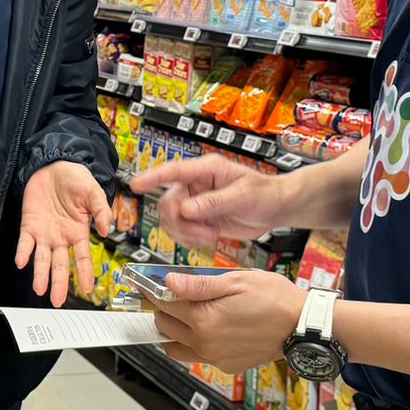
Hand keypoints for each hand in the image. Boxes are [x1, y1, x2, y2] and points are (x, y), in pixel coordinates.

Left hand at [16, 161, 113, 307]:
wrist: (54, 165)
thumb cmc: (76, 179)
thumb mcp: (93, 192)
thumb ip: (102, 210)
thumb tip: (107, 229)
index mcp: (78, 232)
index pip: (82, 257)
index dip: (85, 273)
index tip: (87, 288)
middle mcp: (61, 237)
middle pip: (60, 264)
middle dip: (59, 283)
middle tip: (57, 301)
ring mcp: (45, 233)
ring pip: (42, 259)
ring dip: (40, 274)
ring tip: (39, 289)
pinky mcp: (29, 225)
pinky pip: (25, 242)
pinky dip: (23, 252)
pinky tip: (22, 262)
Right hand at [128, 155, 285, 247]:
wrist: (274, 209)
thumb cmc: (263, 193)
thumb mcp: (242, 196)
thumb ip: (214, 202)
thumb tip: (187, 210)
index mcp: (206, 170)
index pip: (174, 171)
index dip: (152, 178)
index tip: (135, 185)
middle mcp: (196, 185)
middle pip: (168, 202)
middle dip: (179, 222)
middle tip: (201, 233)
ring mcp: (196, 202)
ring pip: (171, 219)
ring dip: (184, 233)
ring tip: (207, 236)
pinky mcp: (199, 219)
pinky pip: (181, 230)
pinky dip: (189, 239)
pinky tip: (206, 238)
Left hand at [150, 270, 307, 374]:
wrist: (301, 325)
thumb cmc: (275, 299)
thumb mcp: (236, 281)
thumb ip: (199, 285)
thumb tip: (170, 282)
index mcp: (205, 320)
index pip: (164, 305)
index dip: (155, 292)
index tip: (150, 285)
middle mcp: (206, 344)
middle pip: (165, 328)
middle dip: (164, 311)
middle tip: (174, 297)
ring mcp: (216, 358)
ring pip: (176, 349)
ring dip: (174, 332)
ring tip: (187, 315)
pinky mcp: (227, 365)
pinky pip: (199, 357)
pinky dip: (195, 344)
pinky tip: (210, 328)